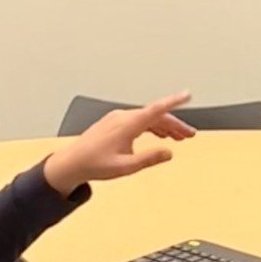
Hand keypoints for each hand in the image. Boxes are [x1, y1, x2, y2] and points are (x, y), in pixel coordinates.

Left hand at [44, 93, 196, 194]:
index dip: (174, 101)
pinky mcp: (114, 123)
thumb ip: (149, 159)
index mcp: (128, 124)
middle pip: (156, 116)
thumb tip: (168, 153)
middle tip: (189, 134)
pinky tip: (158, 135)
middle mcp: (123, 117)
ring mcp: (118, 119)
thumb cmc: (94, 164)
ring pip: (148, 118)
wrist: (71, 163)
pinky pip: (139, 120)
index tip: (188, 95)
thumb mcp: (126, 166)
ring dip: (164, 126)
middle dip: (175, 124)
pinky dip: (152, 126)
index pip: (157, 109)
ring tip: (178, 136)